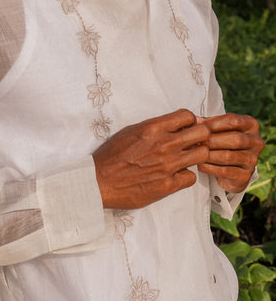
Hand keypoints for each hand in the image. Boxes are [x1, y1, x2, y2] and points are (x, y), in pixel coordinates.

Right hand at [93, 108, 209, 209]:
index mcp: (153, 128)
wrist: (98, 182)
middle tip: (191, 142)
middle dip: (200, 136)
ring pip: (202, 154)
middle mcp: (164, 144)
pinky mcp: (167, 185)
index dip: (190, 121)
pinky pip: (191, 177)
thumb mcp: (132, 131)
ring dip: (196, 155)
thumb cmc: (112, 155)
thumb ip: (156, 126)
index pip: (188, 115)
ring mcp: (168, 165)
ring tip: (184, 159)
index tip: (186, 128)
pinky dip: (185, 176)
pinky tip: (174, 175)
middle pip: (203, 133)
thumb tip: (181, 123)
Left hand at [197, 113, 263, 192]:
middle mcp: (256, 142)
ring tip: (194, 152)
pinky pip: (225, 171)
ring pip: (229, 156)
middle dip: (212, 140)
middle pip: (235, 139)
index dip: (214, 123)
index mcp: (251, 125)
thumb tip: (194, 120)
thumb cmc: (222, 142)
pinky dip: (210, 168)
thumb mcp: (218, 129)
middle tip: (195, 141)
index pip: (234, 121)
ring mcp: (252, 160)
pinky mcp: (245, 176)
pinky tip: (199, 165)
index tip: (198, 126)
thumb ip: (208, 123)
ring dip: (209, 155)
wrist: (231, 169)